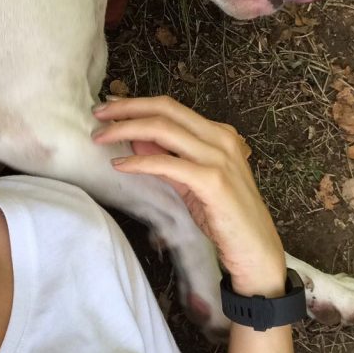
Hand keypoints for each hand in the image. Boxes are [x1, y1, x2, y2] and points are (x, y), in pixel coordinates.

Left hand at [91, 95, 285, 291]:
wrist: (255, 249)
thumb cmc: (225, 217)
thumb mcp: (191, 182)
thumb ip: (167, 159)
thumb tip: (135, 140)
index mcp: (219, 134)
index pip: (172, 108)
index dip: (137, 103)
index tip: (110, 106)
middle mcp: (221, 139)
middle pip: (166, 110)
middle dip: (127, 108)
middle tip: (98, 112)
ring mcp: (219, 158)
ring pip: (163, 130)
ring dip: (126, 130)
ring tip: (100, 137)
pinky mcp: (212, 181)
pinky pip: (167, 164)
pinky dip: (139, 162)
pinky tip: (119, 165)